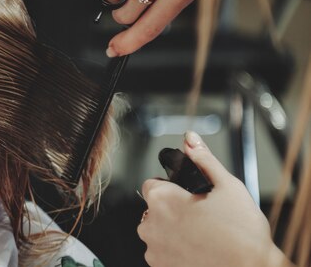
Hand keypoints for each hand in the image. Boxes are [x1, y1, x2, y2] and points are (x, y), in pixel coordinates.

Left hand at [137, 131, 288, 266]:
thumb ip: (203, 159)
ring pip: (157, 232)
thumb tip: (191, 139)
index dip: (170, 187)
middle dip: (172, 209)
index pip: (151, 184)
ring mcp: (153, 249)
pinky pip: (161, 252)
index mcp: (162, 200)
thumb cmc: (241, 234)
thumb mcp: (226, 185)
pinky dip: (174, 250)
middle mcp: (150, 224)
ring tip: (201, 234)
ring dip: (172, 231)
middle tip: (200, 215)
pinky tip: (197, 249)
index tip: (185, 195)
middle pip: (154, 209)